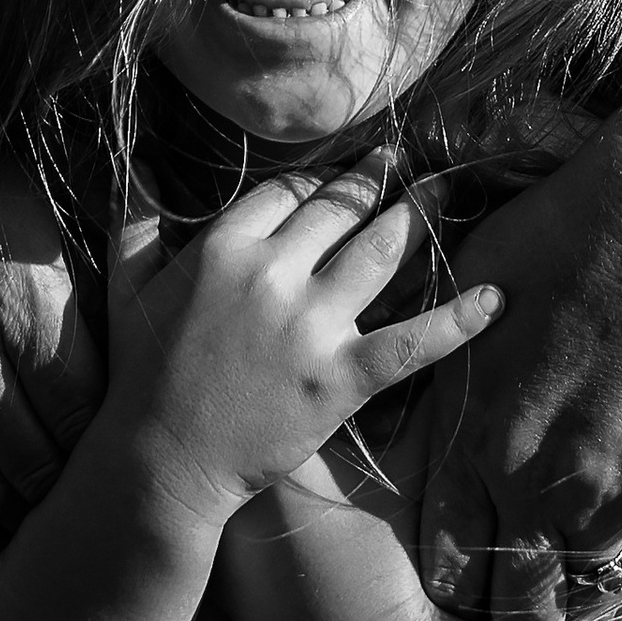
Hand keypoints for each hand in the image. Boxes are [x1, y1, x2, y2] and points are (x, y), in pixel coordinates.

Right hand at [0, 53, 103, 520]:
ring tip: (57, 512)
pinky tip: (1, 495)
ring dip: (26, 499)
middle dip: (76, 484)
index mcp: (39, 300)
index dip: (116, 437)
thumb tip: (138, 319)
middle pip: (45, 453)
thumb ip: (84, 280)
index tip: (136, 444)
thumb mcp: (43, 214)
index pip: (91, 406)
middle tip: (107, 496)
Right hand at [104, 177, 501, 532]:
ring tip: (448, 188)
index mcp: (223, 247)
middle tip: (406, 158)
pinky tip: (495, 298)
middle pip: (340, 209)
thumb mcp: (126, 286)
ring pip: (380, 253)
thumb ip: (135, 218)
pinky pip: (410, 342)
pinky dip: (457, 320)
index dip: (320, 178)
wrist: (160, 462)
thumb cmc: (142, 375)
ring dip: (421, 216)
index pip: (287, 191)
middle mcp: (271, 274)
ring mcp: (309, 326)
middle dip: (377, 179)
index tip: (343, 170)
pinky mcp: (338, 379)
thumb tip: (141, 160)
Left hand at [415, 134, 621, 620]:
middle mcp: (525, 474)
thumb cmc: (556, 237)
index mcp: (470, 428)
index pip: (446, 542)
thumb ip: (442, 344)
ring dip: (571, 599)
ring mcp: (596, 485)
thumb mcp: (467, 284)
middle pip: (509, 587)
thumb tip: (408, 347)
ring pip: (576, 577)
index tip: (454, 601)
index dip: (449, 580)